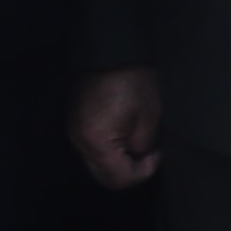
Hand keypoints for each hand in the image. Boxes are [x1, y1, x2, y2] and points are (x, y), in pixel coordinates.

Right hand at [75, 67, 163, 191]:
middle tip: (149, 155)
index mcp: (96, 142)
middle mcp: (79, 143)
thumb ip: (142, 146)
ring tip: (138, 145)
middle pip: (103, 176)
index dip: (142, 173)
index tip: (157, 156)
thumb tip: (140, 158)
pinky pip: (92, 150)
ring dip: (119, 162)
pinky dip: (110, 151)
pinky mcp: (76, 125)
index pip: (118, 178)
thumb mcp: (148, 117)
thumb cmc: (133, 83)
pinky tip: (126, 137)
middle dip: (129, 171)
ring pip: (97, 165)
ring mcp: (74, 134)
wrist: (111, 53)